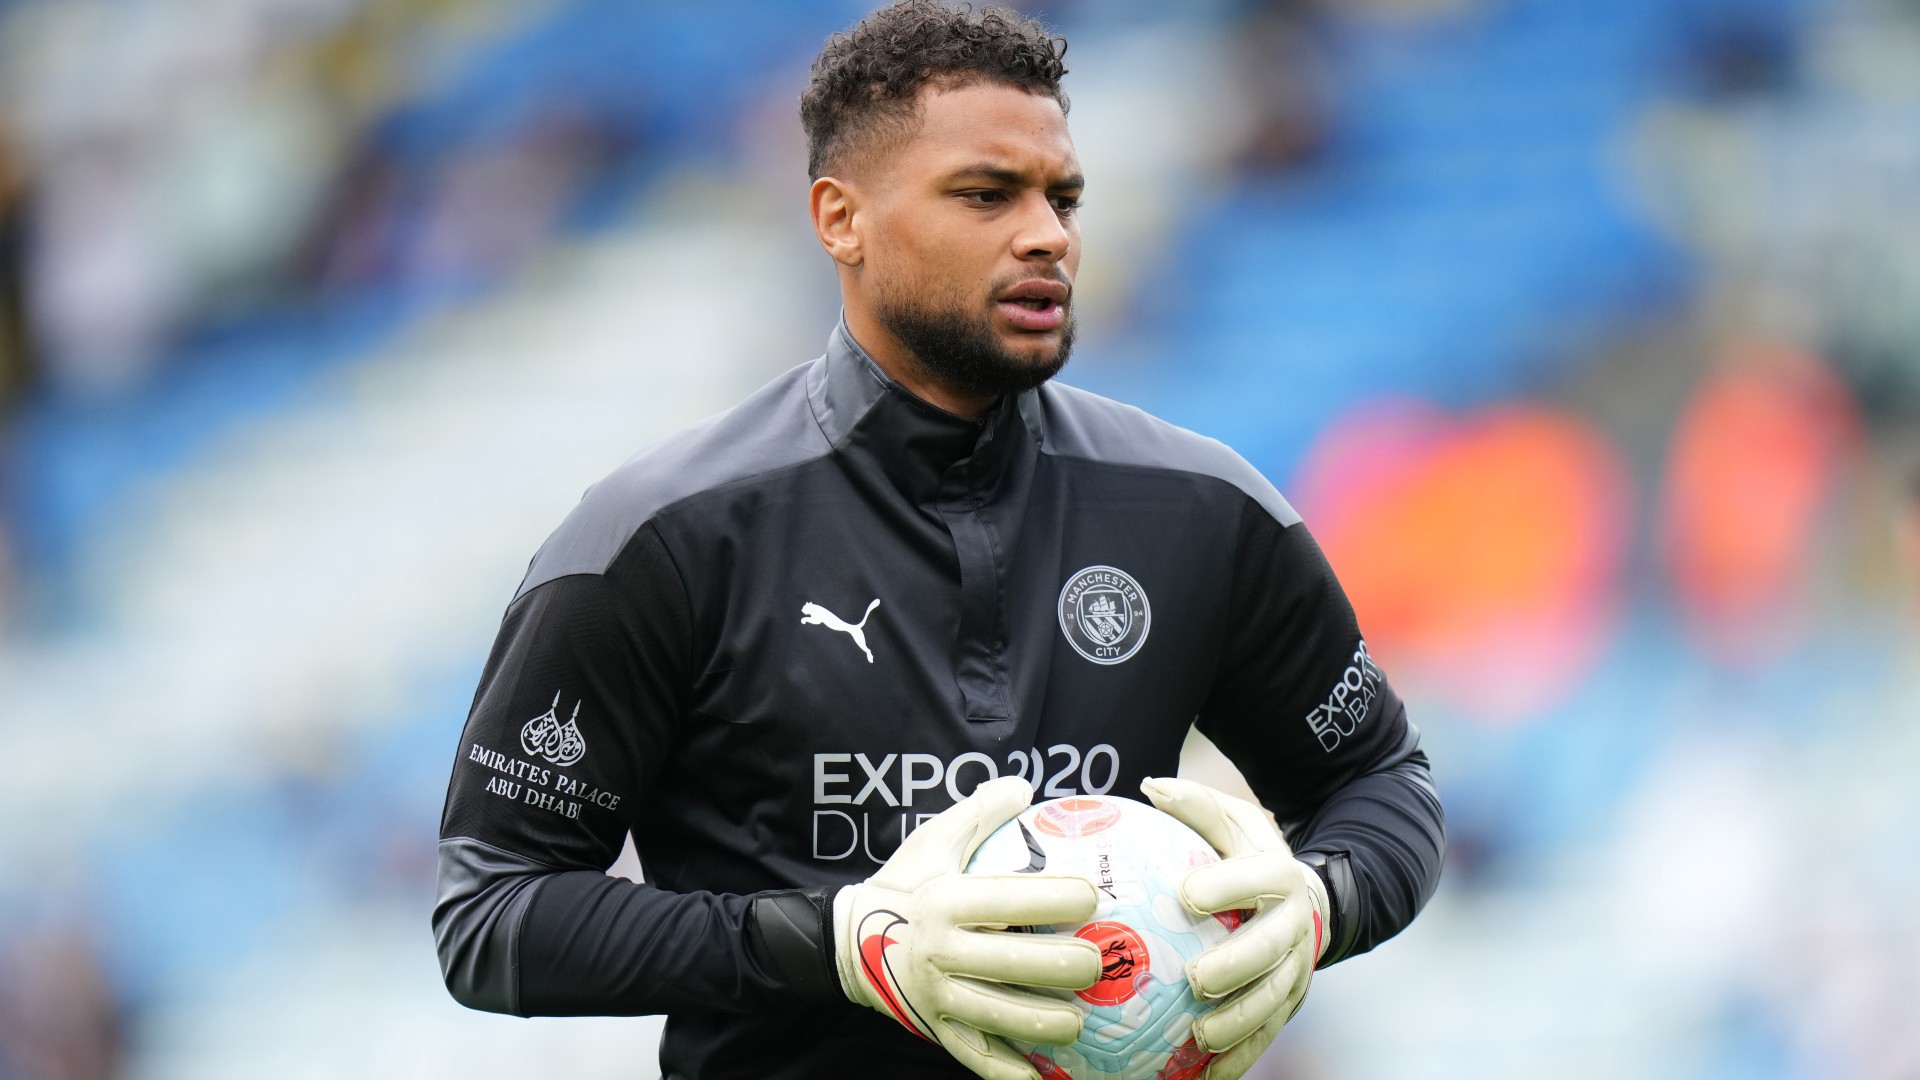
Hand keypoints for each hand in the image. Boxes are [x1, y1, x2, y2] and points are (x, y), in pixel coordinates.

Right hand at [833, 776, 1100, 1079]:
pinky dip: (1008, 1071)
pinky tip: (1041, 1077)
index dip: (1060, 897)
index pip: (1012, 899)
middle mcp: (942, 950)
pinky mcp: (935, 1028)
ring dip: (1048, 1022)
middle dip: (1067, 965)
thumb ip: (981, 812)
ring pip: (1003, 1016)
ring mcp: (938, 995)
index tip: (1094, 895)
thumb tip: (1026, 785)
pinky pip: (976, 1055)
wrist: (847, 940)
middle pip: (1016, 964)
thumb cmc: (904, 883)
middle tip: (1099, 961)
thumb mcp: (934, 840)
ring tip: (1080, 1019)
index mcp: (946, 901)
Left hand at [1140, 777, 1328, 1079]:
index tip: (1189, 895)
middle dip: (1238, 967)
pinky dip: (1241, 1057)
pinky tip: (1206, 1075)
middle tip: (1196, 979)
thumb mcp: (1232, 822)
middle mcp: (1294, 926)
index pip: (1259, 880)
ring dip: (1240, 1021)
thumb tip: (1149, 786)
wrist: (1305, 898)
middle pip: (1271, 950)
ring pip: (1273, 1001)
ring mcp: (1296, 970)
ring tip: (1200, 1034)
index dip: (1229, 887)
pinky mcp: (1289, 1003)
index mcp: (1280, 877)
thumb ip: (1196, 806)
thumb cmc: (1248, 856)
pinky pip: (1267, 1035)